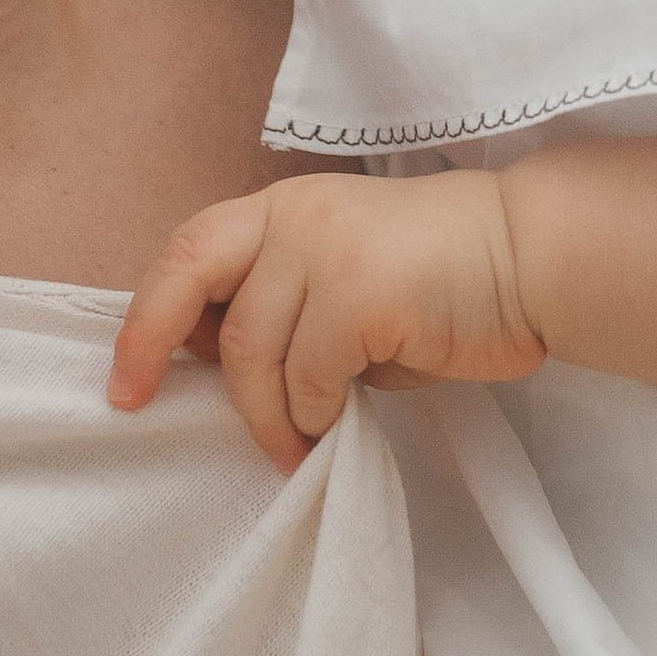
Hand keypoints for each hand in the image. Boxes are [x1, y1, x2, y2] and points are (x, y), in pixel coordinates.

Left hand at [108, 168, 547, 469]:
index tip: (126, 378)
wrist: (530, 259)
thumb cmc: (443, 283)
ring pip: (251, 351)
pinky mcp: (362, 292)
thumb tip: (213, 364)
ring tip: (292, 447)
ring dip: (265, 414)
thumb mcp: (343, 286)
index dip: (145, 314)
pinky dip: (312, 416)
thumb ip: (283, 312)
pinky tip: (333, 428)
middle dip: (148, 343)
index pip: (189, 250)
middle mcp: (293, 217)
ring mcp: (326, 249)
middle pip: (189, 276)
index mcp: (282, 208)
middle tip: (140, 404)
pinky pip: (309, 376)